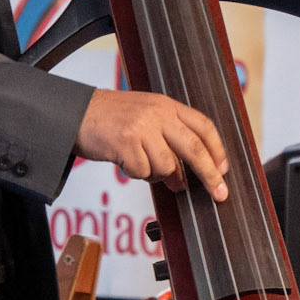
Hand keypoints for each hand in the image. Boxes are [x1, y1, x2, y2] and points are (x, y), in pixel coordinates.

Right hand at [77, 88, 227, 200]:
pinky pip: (143, 172)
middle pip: (195, 148)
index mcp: (167, 105)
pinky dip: (136, 174)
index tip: (224, 170)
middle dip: (210, 175)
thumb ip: (167, 141)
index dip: (218, 150)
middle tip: (219, 193)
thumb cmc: (110, 119)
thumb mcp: (145, 119)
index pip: (203, 126)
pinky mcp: (126, 143)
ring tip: (141, 165)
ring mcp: (142, 127)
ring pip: (168, 166)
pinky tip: (125, 162)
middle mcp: (158, 113)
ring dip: (158, 175)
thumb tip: (184, 177)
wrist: (75, 113)